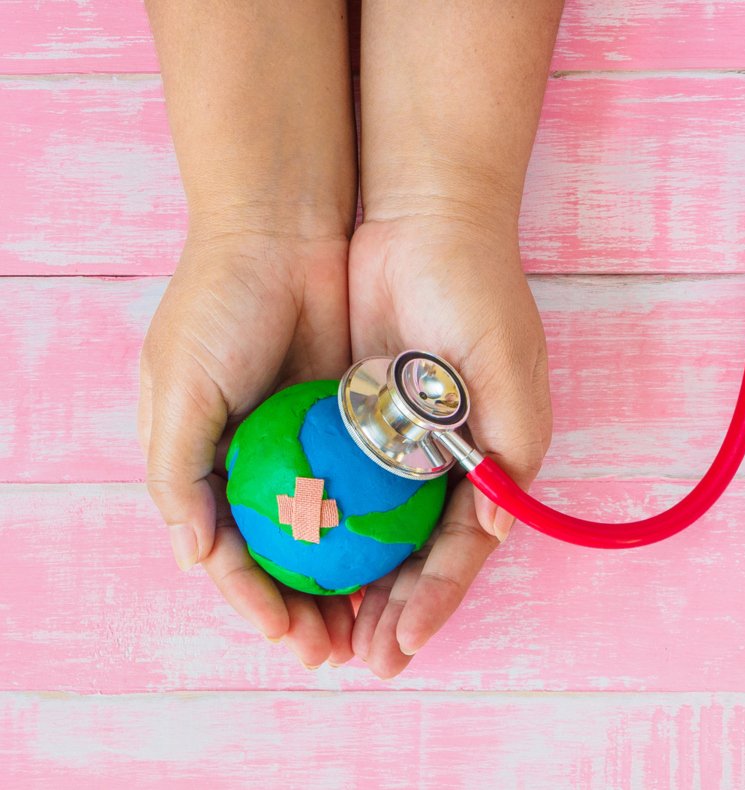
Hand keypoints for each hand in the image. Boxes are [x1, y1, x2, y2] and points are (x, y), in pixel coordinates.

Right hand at [138, 230, 357, 668]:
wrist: (284, 231)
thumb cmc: (219, 307)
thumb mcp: (180, 389)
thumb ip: (177, 475)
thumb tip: (193, 559)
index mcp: (212, 464)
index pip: (238, 556)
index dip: (260, 602)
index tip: (289, 637)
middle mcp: (267, 462)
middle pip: (294, 558)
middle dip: (314, 610)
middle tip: (339, 651)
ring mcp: (320, 443)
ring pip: (342, 536)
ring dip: (356, 586)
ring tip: (376, 628)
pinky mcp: (367, 419)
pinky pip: (380, 489)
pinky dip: (388, 532)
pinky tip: (405, 566)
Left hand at [346, 214, 552, 677]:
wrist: (422, 220)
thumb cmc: (476, 291)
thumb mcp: (507, 368)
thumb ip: (508, 447)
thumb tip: (493, 527)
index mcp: (494, 461)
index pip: (461, 549)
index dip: (432, 602)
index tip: (397, 644)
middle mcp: (449, 464)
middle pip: (418, 559)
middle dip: (390, 614)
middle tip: (355, 660)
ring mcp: (401, 447)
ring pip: (376, 538)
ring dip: (355, 590)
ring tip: (321, 636)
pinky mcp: (358, 423)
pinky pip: (341, 493)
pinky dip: (327, 535)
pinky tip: (298, 569)